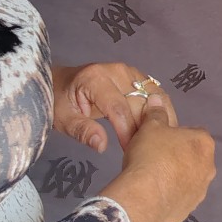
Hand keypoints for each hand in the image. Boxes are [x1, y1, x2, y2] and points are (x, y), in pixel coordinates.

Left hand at [54, 63, 176, 153]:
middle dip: (144, 127)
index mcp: (96, 78)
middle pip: (140, 102)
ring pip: (154, 97)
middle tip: (145, 150)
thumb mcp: (64, 119)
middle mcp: (117, 70)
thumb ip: (83, 131)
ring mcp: (130, 72)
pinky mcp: (138, 76)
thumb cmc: (60, 102)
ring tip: (158, 141)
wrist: (61, 82)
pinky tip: (160, 128)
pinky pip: (155, 94)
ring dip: (159, 118)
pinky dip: (160, 110)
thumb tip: (102, 146)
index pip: (118, 108)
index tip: (130, 150)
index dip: (127, 131)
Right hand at [99, 117, 215, 221]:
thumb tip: (156, 99)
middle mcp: (209, 167)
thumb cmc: (151, 154)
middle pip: (194, 157)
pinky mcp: (190, 208)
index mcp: (204, 143)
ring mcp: (201, 190)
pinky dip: (172, 195)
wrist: (144, 195)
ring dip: (177, 177)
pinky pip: (181, 198)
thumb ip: (156, 113)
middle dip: (179, 157)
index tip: (161, 140)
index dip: (177, 135)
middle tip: (157, 158)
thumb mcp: (150, 127)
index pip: (194, 133)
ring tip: (154, 177)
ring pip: (190, 179)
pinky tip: (155, 193)